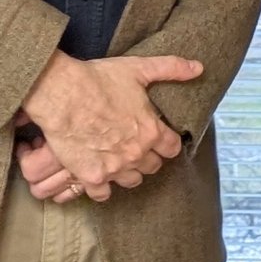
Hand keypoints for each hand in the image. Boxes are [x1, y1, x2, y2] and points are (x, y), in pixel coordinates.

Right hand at [19, 51, 201, 200]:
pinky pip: (103, 194)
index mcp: (151, 131)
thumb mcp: (139, 68)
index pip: (172, 148)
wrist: (61, 95)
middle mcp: (136, 153)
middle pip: (153, 166)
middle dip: (148, 157)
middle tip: (137, 146)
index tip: (161, 139)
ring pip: (132, 181)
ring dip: (128, 171)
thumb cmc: (99, 80)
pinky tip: (99, 175)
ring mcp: (114, 168)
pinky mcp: (91, 176)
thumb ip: (172, 69)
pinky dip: (102, 187)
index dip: (167, 143)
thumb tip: (199, 68)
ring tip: (120, 161)